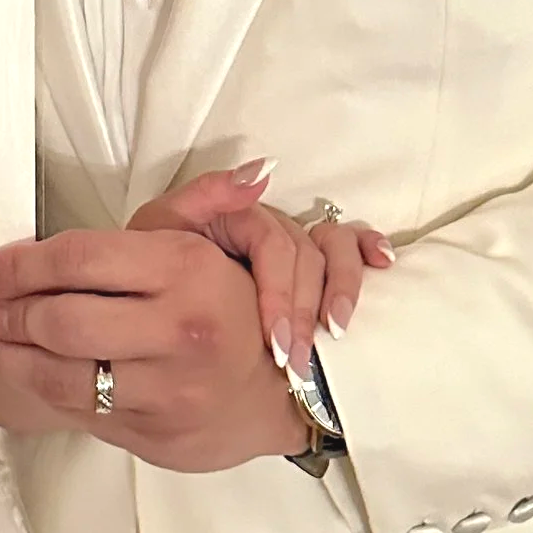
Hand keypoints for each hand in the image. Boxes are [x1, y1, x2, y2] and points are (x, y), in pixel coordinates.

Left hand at [0, 169, 310, 471]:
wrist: (277, 397)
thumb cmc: (229, 309)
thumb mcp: (210, 243)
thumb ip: (193, 203)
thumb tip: (250, 169)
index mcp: (186, 270)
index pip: (80, 258)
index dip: (21, 264)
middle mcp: (177, 331)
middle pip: (61, 321)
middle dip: (9, 312)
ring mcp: (166, 389)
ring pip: (62, 376)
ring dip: (12, 357)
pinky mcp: (153, 433)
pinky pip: (80, 411)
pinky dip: (42, 390)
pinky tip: (25, 371)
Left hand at [138, 180, 394, 376]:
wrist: (148, 297)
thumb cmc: (151, 270)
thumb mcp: (162, 233)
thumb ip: (204, 199)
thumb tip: (261, 171)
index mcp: (236, 212)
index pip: (273, 244)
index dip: (278, 292)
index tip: (274, 342)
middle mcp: (270, 221)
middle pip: (306, 255)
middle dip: (304, 310)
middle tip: (296, 361)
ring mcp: (294, 235)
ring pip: (333, 249)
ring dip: (341, 288)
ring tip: (337, 331)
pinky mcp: (312, 253)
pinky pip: (349, 238)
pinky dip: (368, 245)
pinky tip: (384, 262)